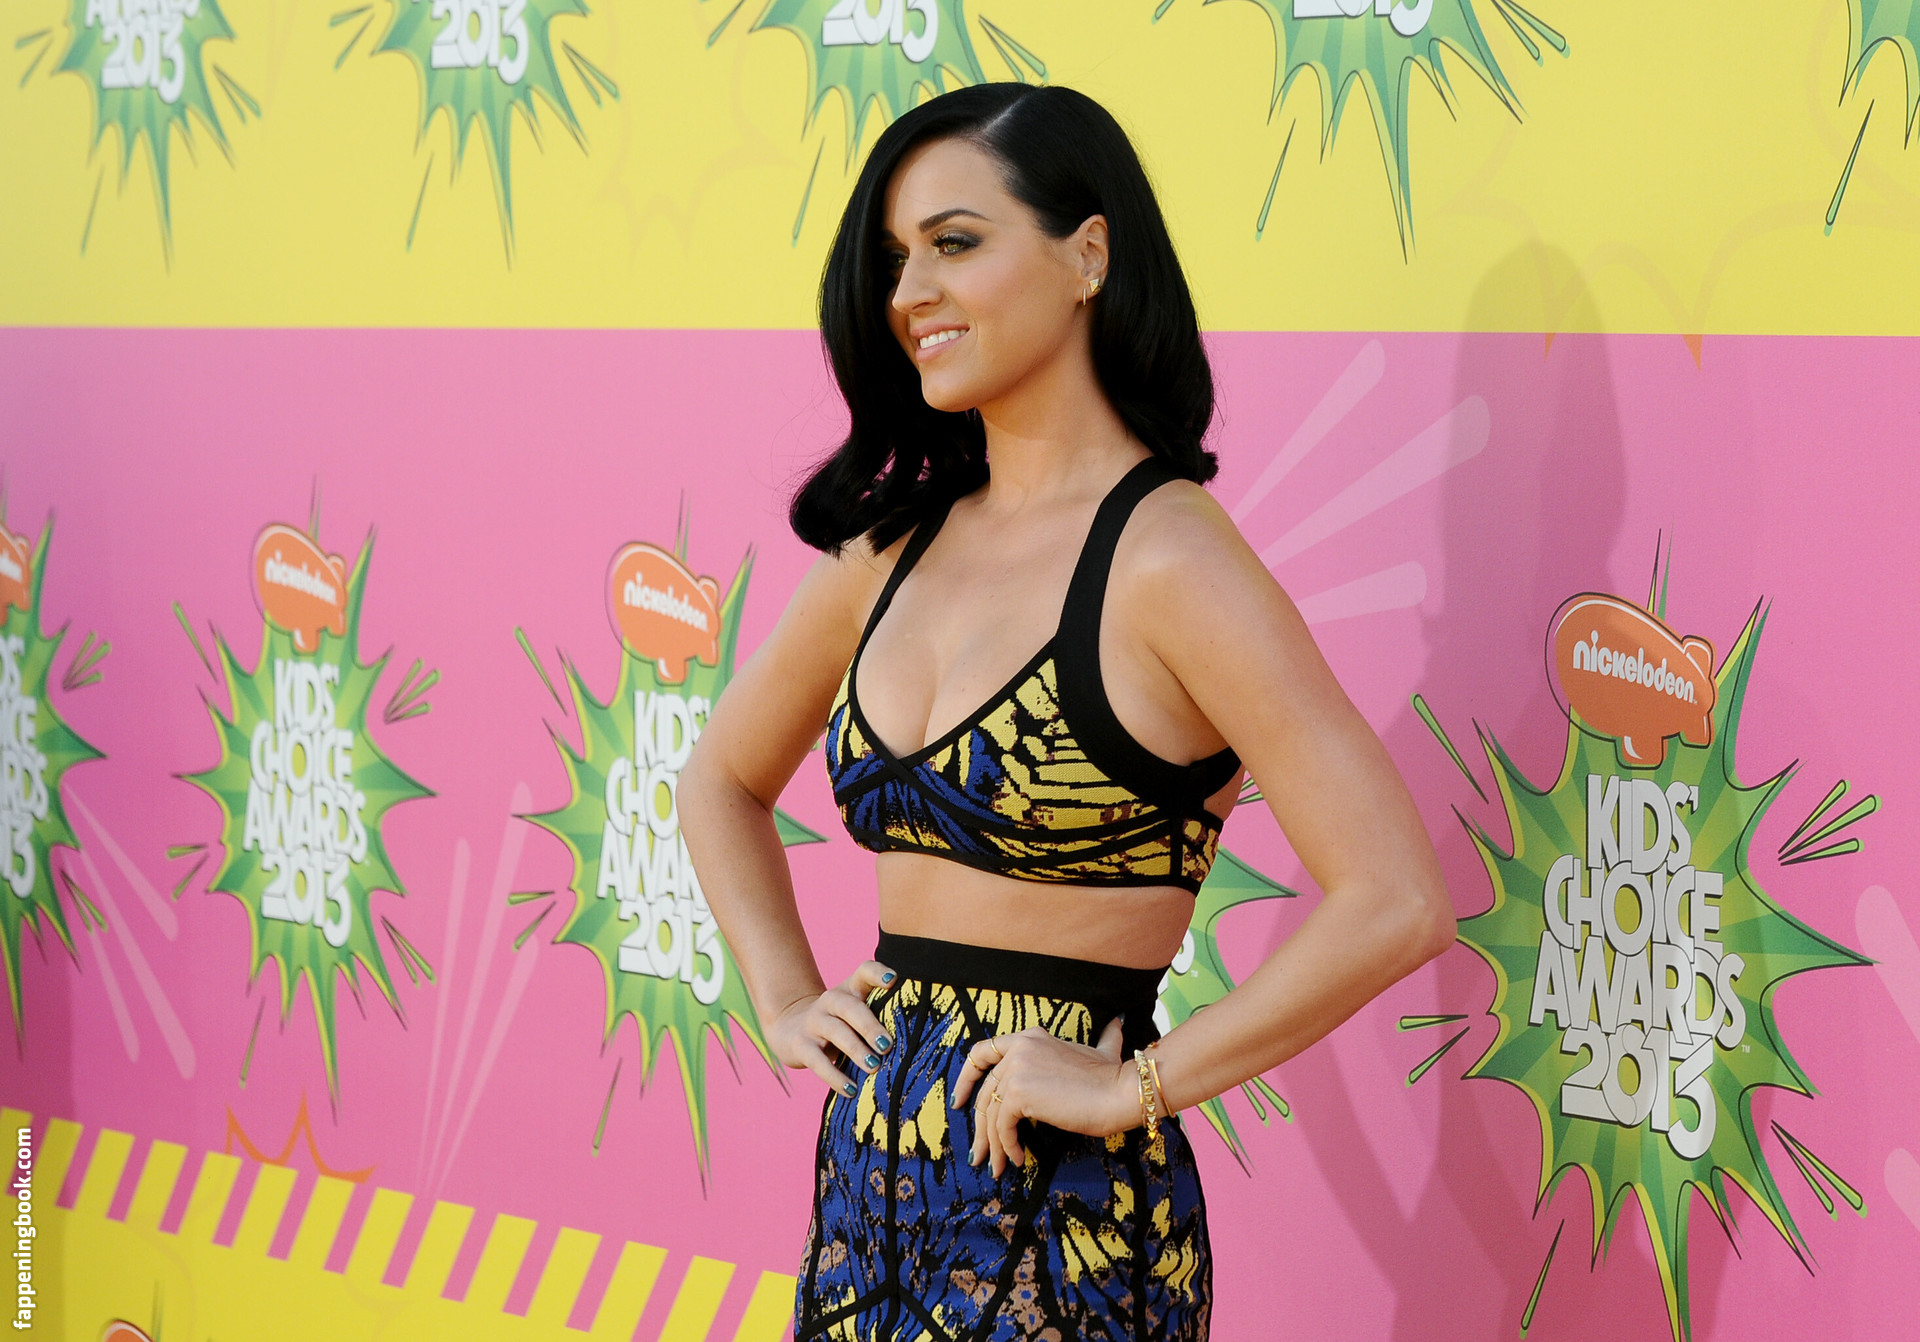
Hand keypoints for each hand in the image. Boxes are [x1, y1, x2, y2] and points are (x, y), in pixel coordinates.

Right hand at [766, 960, 895, 1097]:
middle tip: (888, 1046)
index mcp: (849, 989)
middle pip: (850, 1007)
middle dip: (870, 1026)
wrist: (790, 1029)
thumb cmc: (838, 1022)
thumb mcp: (854, 1012)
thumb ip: (880, 1014)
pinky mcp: (800, 1045)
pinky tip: (851, 1090)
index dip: (877, 973)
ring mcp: (813, 1022)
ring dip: (855, 1050)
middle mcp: (830, 1001)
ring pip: (835, 1032)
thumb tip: (919, 1040)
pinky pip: (817, 1061)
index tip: (893, 980)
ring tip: (874, 1067)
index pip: (864, 971)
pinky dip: (835, 1076)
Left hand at [949, 1016, 1140, 1176]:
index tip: (959, 1101)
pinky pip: (1002, 1126)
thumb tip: (1117, 1023)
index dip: (966, 1078)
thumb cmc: (1113, 1077)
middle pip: (985, 1092)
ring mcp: (1017, 1069)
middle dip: (980, 1127)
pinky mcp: (1020, 1092)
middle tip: (981, 1153)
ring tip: (997, 1166)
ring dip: (992, 1144)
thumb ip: (1103, 1038)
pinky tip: (1018, 1159)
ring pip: (991, 1113)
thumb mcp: (1102, 1051)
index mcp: (1030, 1038)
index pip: (983, 1052)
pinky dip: (1007, 1146)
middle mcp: (1018, 1048)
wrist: (1121, 1092)